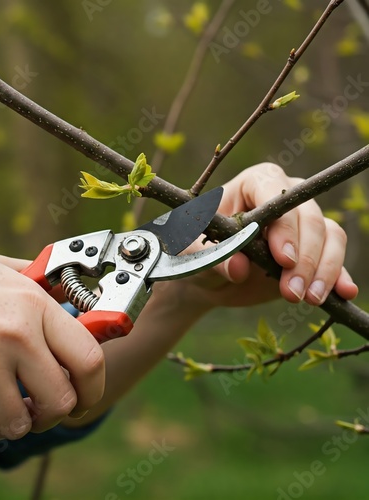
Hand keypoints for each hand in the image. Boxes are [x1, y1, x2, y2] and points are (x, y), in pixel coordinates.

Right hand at [0, 246, 104, 450]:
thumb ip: (39, 285)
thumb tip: (72, 301)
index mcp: (33, 304)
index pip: (89, 358)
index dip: (93, 387)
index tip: (83, 398)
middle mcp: (14, 334)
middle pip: (61, 401)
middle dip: (51, 414)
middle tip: (34, 407)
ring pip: (18, 425)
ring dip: (7, 423)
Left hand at [154, 163, 357, 313]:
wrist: (207, 278)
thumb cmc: (194, 253)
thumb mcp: (194, 255)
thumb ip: (214, 258)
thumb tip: (240, 268)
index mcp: (252, 184)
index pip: (275, 193)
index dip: (283, 226)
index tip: (283, 258)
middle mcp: (283, 197)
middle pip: (309, 217)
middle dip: (305, 257)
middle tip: (293, 291)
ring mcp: (301, 223)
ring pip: (330, 235)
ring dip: (323, 269)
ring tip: (309, 298)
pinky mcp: (312, 249)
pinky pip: (335, 256)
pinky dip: (338, 275)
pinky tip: (343, 293)